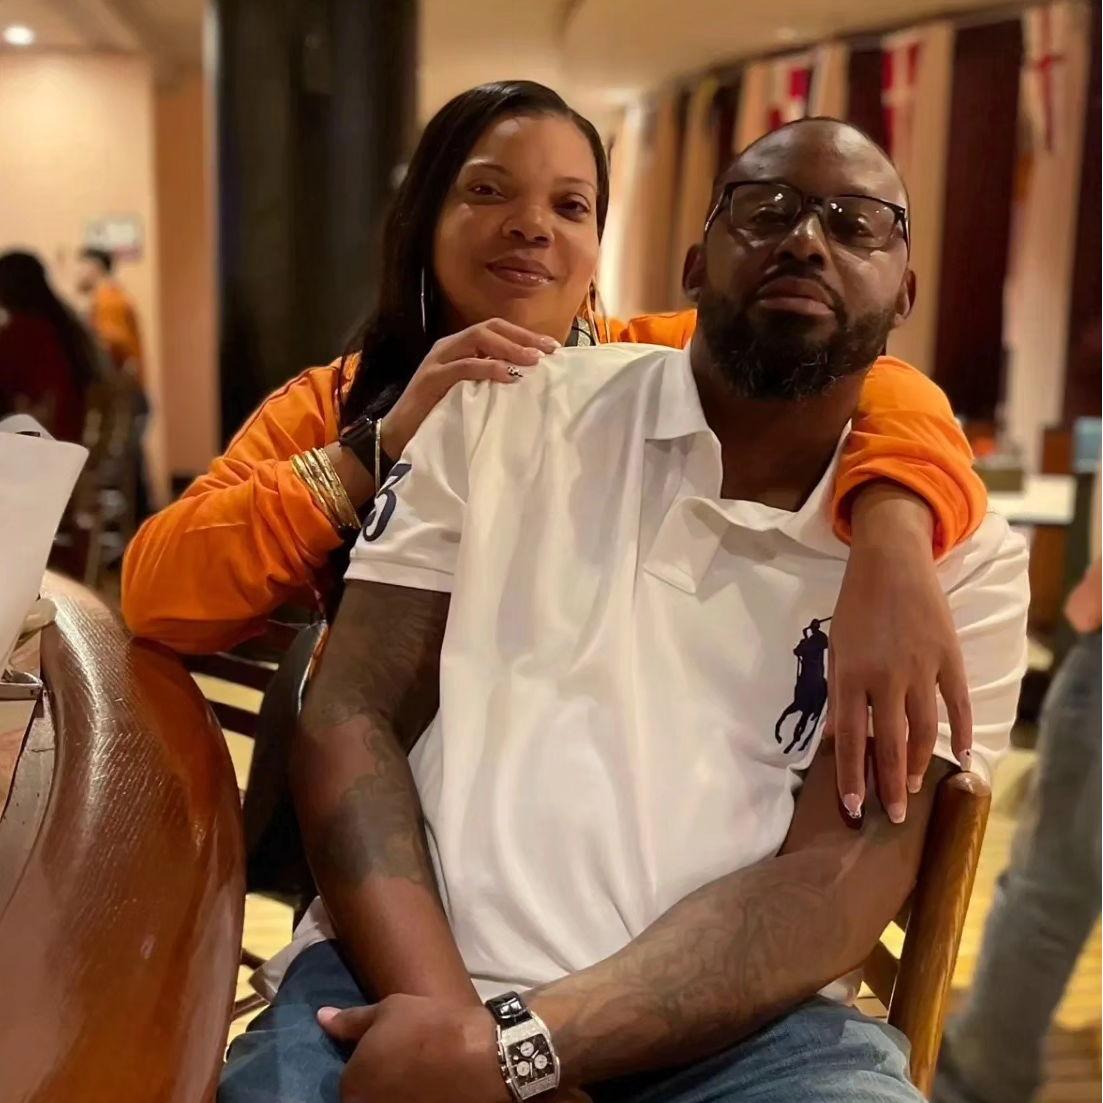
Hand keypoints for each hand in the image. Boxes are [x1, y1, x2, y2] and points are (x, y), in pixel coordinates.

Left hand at [319, 996, 509, 1102]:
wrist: (479, 1059)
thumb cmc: (429, 1027)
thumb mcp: (387, 1010)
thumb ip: (350, 1021)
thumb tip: (320, 1017)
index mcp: (351, 1084)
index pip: (349, 1080)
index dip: (368, 1065)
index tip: (389, 1056)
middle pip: (363, 1097)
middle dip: (378, 1084)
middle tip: (403, 1067)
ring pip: (385, 1102)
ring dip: (393, 1093)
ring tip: (417, 1079)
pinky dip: (412, 1097)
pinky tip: (428, 1089)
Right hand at [381, 319, 559, 460]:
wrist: (398, 437)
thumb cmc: (436, 418)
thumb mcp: (469, 395)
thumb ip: (489, 383)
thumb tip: (526, 380)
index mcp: (458, 348)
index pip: (495, 330)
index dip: (524, 335)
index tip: (552, 348)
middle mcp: (448, 347)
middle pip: (490, 328)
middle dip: (522, 337)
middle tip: (549, 351)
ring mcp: (438, 360)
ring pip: (477, 339)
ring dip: (509, 348)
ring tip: (533, 361)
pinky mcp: (431, 378)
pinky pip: (464, 366)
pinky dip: (488, 368)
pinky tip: (507, 375)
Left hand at [827, 484, 970, 824]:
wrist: (889, 562)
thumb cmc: (854, 608)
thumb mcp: (836, 650)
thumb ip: (841, 694)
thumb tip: (841, 739)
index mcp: (849, 675)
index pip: (849, 739)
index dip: (851, 777)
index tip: (854, 809)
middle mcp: (884, 677)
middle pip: (889, 743)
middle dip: (890, 785)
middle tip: (894, 816)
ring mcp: (920, 667)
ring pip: (924, 730)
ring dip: (919, 764)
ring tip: (915, 788)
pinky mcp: (949, 657)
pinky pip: (958, 704)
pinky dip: (961, 732)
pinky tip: (961, 758)